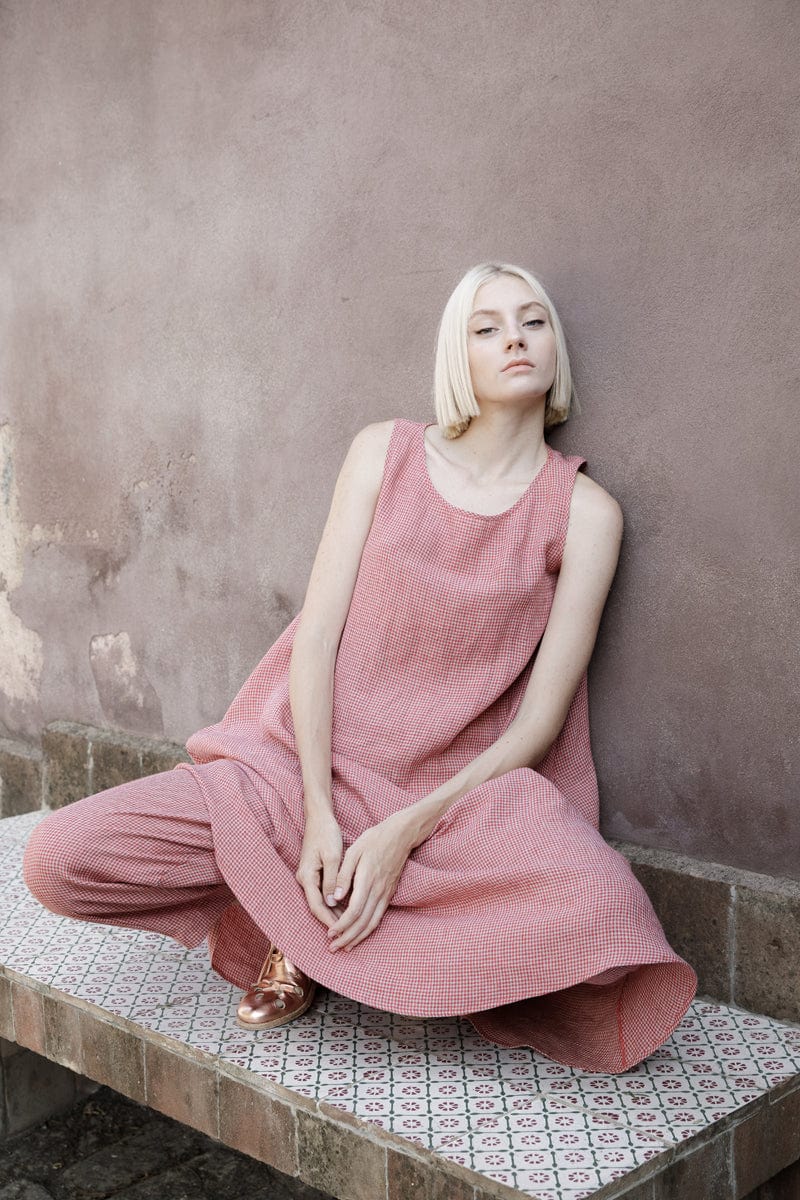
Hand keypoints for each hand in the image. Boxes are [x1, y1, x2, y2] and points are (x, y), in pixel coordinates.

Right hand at [295, 807, 343, 929]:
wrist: (319, 817)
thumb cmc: (326, 834)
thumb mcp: (332, 856)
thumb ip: (332, 880)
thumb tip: (332, 902)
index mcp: (307, 876)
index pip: (316, 905)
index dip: (328, 920)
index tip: (340, 931)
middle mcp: (304, 879)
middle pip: (317, 906)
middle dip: (331, 920)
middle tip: (346, 934)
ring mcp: (308, 876)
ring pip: (320, 900)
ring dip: (333, 912)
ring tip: (348, 924)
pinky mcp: (314, 873)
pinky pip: (322, 892)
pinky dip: (333, 902)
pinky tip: (345, 907)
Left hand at [326, 812, 413, 951]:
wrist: (401, 835)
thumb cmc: (374, 839)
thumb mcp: (354, 851)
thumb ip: (343, 875)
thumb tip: (335, 898)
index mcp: (367, 880)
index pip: (354, 911)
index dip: (342, 925)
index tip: (329, 933)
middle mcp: (378, 890)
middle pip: (363, 922)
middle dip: (347, 938)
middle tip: (333, 948)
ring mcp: (386, 893)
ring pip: (372, 923)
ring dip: (358, 938)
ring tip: (345, 947)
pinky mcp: (389, 894)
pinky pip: (379, 917)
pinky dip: (369, 930)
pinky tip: (360, 935)